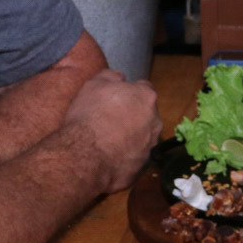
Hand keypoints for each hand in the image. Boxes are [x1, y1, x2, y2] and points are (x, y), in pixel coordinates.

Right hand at [63, 70, 160, 192]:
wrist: (86, 155)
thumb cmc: (90, 115)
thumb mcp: (93, 85)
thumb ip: (110, 76)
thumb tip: (121, 77)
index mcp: (146, 97)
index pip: (144, 88)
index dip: (129, 93)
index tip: (115, 99)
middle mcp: (156, 120)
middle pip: (147, 113)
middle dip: (134, 115)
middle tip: (111, 120)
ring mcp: (152, 145)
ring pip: (145, 136)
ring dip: (133, 136)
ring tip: (110, 141)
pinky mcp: (144, 166)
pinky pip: (137, 156)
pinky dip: (128, 155)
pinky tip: (111, 156)